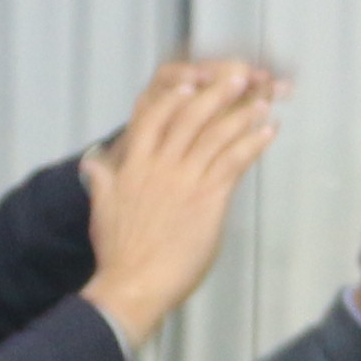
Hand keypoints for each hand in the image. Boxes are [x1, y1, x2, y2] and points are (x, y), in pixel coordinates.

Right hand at [74, 60, 284, 345]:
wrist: (134, 284)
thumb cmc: (119, 254)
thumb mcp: (103, 209)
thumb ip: (103, 181)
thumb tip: (92, 162)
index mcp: (134, 167)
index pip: (153, 118)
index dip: (173, 97)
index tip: (189, 82)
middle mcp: (160, 166)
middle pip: (191, 117)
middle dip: (215, 93)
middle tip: (237, 76)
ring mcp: (186, 180)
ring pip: (217, 136)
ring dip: (242, 115)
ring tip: (262, 101)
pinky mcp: (209, 198)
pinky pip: (234, 162)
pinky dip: (253, 143)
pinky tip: (269, 132)